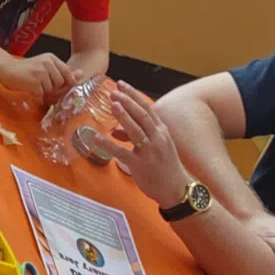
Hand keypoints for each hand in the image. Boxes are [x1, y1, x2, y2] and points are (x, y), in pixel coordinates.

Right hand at [0, 53, 73, 97]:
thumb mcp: (44, 66)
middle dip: (54, 89)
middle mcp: (47, 63)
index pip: (68, 73)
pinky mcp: (34, 81)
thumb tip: (81, 74)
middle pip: (61, 83)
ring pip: (52, 89)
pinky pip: (42, 94)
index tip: (60, 87)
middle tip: (44, 88)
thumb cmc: (26, 70)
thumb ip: (62, 71)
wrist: (6, 69)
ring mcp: (41, 72)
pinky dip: (37, 94)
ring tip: (35, 86)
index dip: (67, 83)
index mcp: (51, 58)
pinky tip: (30, 89)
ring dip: (45, 92)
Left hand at [79, 81, 193, 208]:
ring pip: (136, 130)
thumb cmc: (166, 167)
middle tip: (113, 91)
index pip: (147, 108)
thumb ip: (137, 136)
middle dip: (127, 101)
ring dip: (123, 115)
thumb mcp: (156, 146)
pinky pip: (122, 152)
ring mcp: (149, 151)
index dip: (134, 95)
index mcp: (162, 131)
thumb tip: (114, 130)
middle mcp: (157, 138)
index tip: (122, 84)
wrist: (177, 189)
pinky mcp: (140, 165)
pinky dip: (109, 144)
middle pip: (142, 115)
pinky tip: (97, 138)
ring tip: (112, 104)